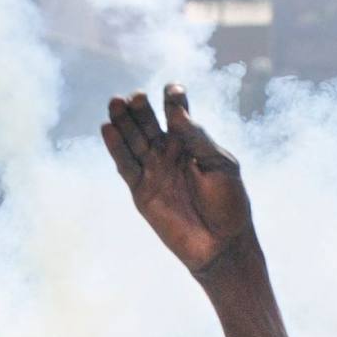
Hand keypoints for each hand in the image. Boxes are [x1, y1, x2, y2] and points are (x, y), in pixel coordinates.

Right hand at [102, 85, 254, 276]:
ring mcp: (153, 170)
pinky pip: (125, 166)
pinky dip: (116, 148)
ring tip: (116, 102)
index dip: (173, 98)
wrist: (221, 244)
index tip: (173, 91)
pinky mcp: (141, 191)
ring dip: (123, 122)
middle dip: (140, 108)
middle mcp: (168, 152)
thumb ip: (197, 138)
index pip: (177, 112)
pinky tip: (107, 128)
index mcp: (190, 141)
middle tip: (135, 96)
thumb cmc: (228, 203)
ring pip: (133, 141)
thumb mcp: (220, 165)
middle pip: (148, 123)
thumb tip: (175, 112)